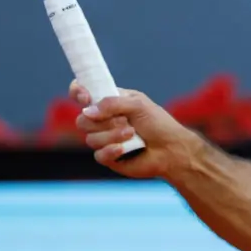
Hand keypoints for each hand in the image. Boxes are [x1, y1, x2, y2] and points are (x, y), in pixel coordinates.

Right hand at [70, 80, 199, 179]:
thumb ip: (113, 103)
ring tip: (132, 134)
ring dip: (112, 135)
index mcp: (110, 102)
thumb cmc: (159, 124)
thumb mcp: (139, 105)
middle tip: (124, 120)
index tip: (85, 97)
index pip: (83, 94)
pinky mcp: (108, 157)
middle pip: (82, 120)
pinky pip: (98, 154)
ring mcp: (105, 139)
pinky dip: (111, 150)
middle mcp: (104, 120)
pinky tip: (124, 149)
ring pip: (90, 138)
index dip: (78, 93)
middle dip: (102, 121)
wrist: (171, 149)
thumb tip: (88, 111)